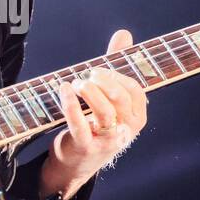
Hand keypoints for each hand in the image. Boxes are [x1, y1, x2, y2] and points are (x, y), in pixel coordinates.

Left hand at [40, 29, 148, 199]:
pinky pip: (79, 124)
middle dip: (103, 81)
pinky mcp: (84, 147)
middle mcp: (125, 131)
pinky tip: (64, 89)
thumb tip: (124, 34)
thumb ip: (116, 66)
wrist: (75, 165)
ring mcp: (106, 142)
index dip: (117, 76)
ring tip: (77, 83)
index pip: (135, 90)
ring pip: (104, 113)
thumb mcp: (108, 99)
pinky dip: (70, 105)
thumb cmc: (94, 125)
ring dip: (89, 92)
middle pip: (120, 99)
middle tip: (87, 75)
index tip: (99, 69)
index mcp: (135, 118)